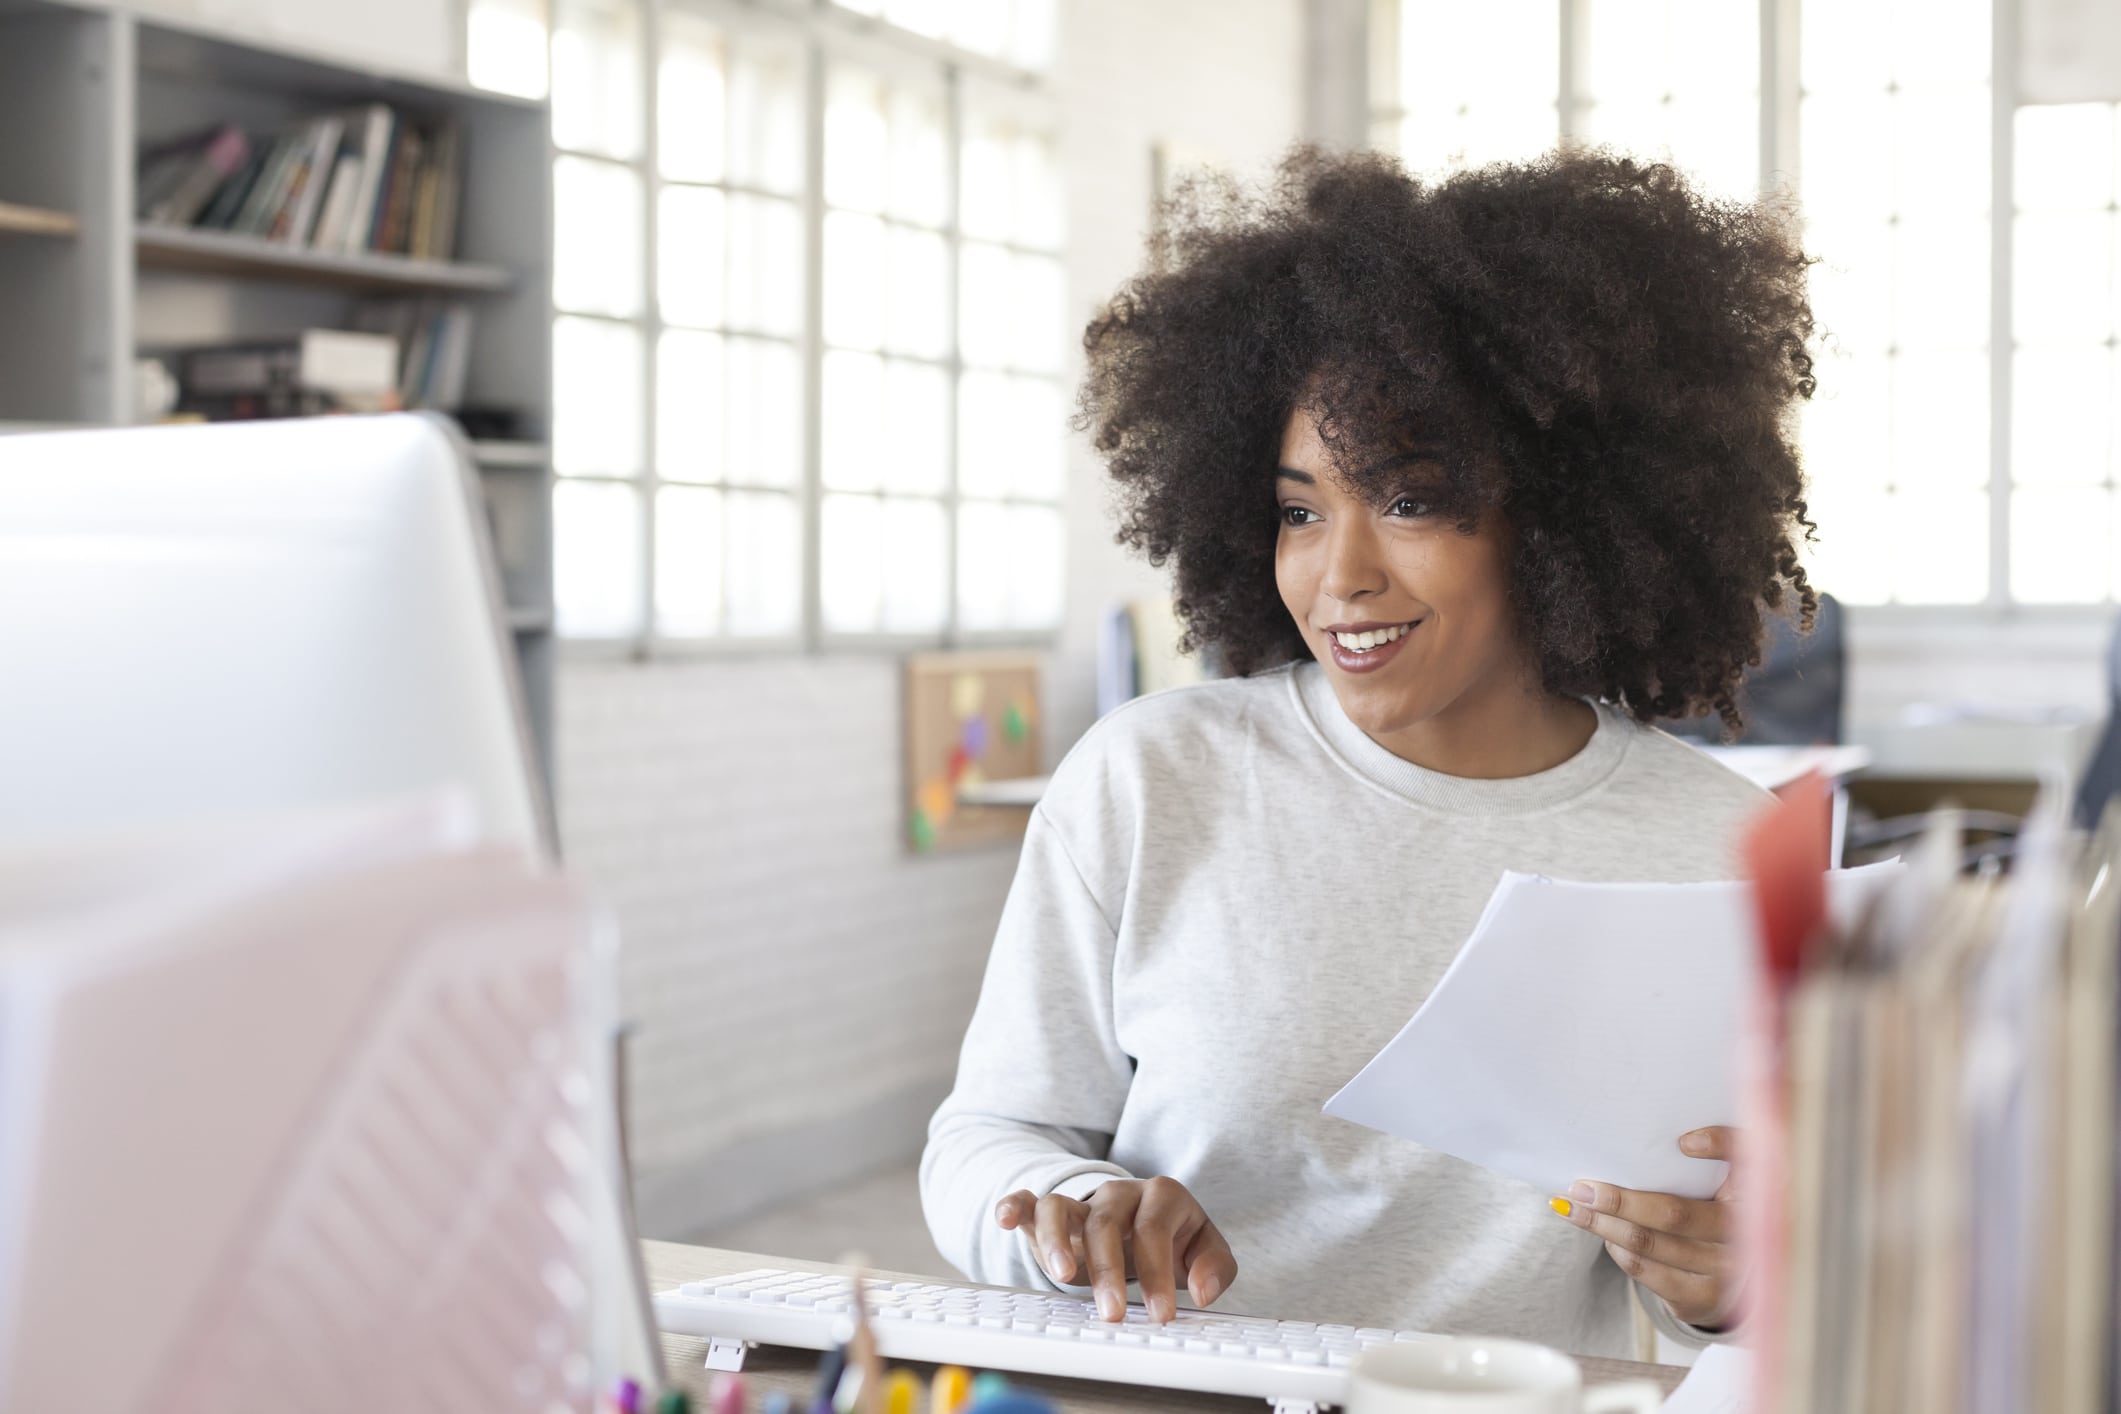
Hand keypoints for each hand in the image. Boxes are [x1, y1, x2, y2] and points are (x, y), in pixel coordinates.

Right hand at [994, 1177, 1237, 1323]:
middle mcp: (1118, 1192)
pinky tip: (1006, 1220)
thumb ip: (1214, 1267)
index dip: (1158, 1273)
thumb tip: (1202, 1292)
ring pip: (1061, 1208)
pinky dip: (1015, 1206)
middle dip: (1109, 1271)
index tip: (1161, 1315)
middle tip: (1114, 1314)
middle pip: (1106, 1224)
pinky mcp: (1049, 1211)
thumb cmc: (1172, 1238)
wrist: (1140, 1219)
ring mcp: (1082, 1200)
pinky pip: (1029, 1201)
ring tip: (1063, 1277)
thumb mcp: (1203, 1248)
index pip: (1155, 1230)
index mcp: (1162, 1196)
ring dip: (1058, 1242)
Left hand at [1552, 1126, 1740, 1328]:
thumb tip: (1680, 1142)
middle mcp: (1746, 1237)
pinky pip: (1646, 1271)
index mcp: (1757, 1195)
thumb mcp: (1735, 1179)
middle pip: (1672, 1215)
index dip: (1718, 1147)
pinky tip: (1603, 1233)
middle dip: (1619, 1200)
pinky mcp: (1703, 1299)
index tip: (1683, 1142)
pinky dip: (1617, 1249)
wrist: (1748, 1279)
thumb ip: (1721, 1153)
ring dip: (1602, 1224)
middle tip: (1581, 1187)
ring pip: (1649, 1244)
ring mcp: (1724, 1273)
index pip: (1745, 1161)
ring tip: (1572, 1207)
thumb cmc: (1727, 1211)